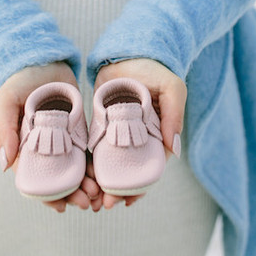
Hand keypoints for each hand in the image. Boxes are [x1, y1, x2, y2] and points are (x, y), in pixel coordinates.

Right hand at [0, 62, 95, 211]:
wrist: (40, 56)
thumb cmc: (18, 79)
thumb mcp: (6, 101)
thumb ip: (3, 130)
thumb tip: (4, 165)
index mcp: (23, 145)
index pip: (36, 178)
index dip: (48, 196)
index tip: (61, 207)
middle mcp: (42, 146)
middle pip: (58, 178)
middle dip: (72, 193)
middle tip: (88, 203)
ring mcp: (61, 136)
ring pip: (74, 167)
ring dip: (85, 183)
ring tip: (99, 194)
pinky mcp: (77, 125)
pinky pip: (86, 148)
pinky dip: (93, 164)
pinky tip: (103, 175)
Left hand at [94, 58, 186, 208]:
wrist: (131, 50)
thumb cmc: (156, 70)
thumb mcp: (172, 89)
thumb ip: (174, 116)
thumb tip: (173, 150)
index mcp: (155, 136)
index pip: (147, 170)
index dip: (138, 188)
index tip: (128, 202)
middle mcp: (135, 138)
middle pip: (125, 172)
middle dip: (115, 192)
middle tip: (103, 205)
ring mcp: (117, 131)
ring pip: (108, 164)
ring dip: (100, 183)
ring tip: (88, 198)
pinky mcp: (99, 122)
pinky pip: (93, 146)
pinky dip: (88, 164)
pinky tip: (81, 178)